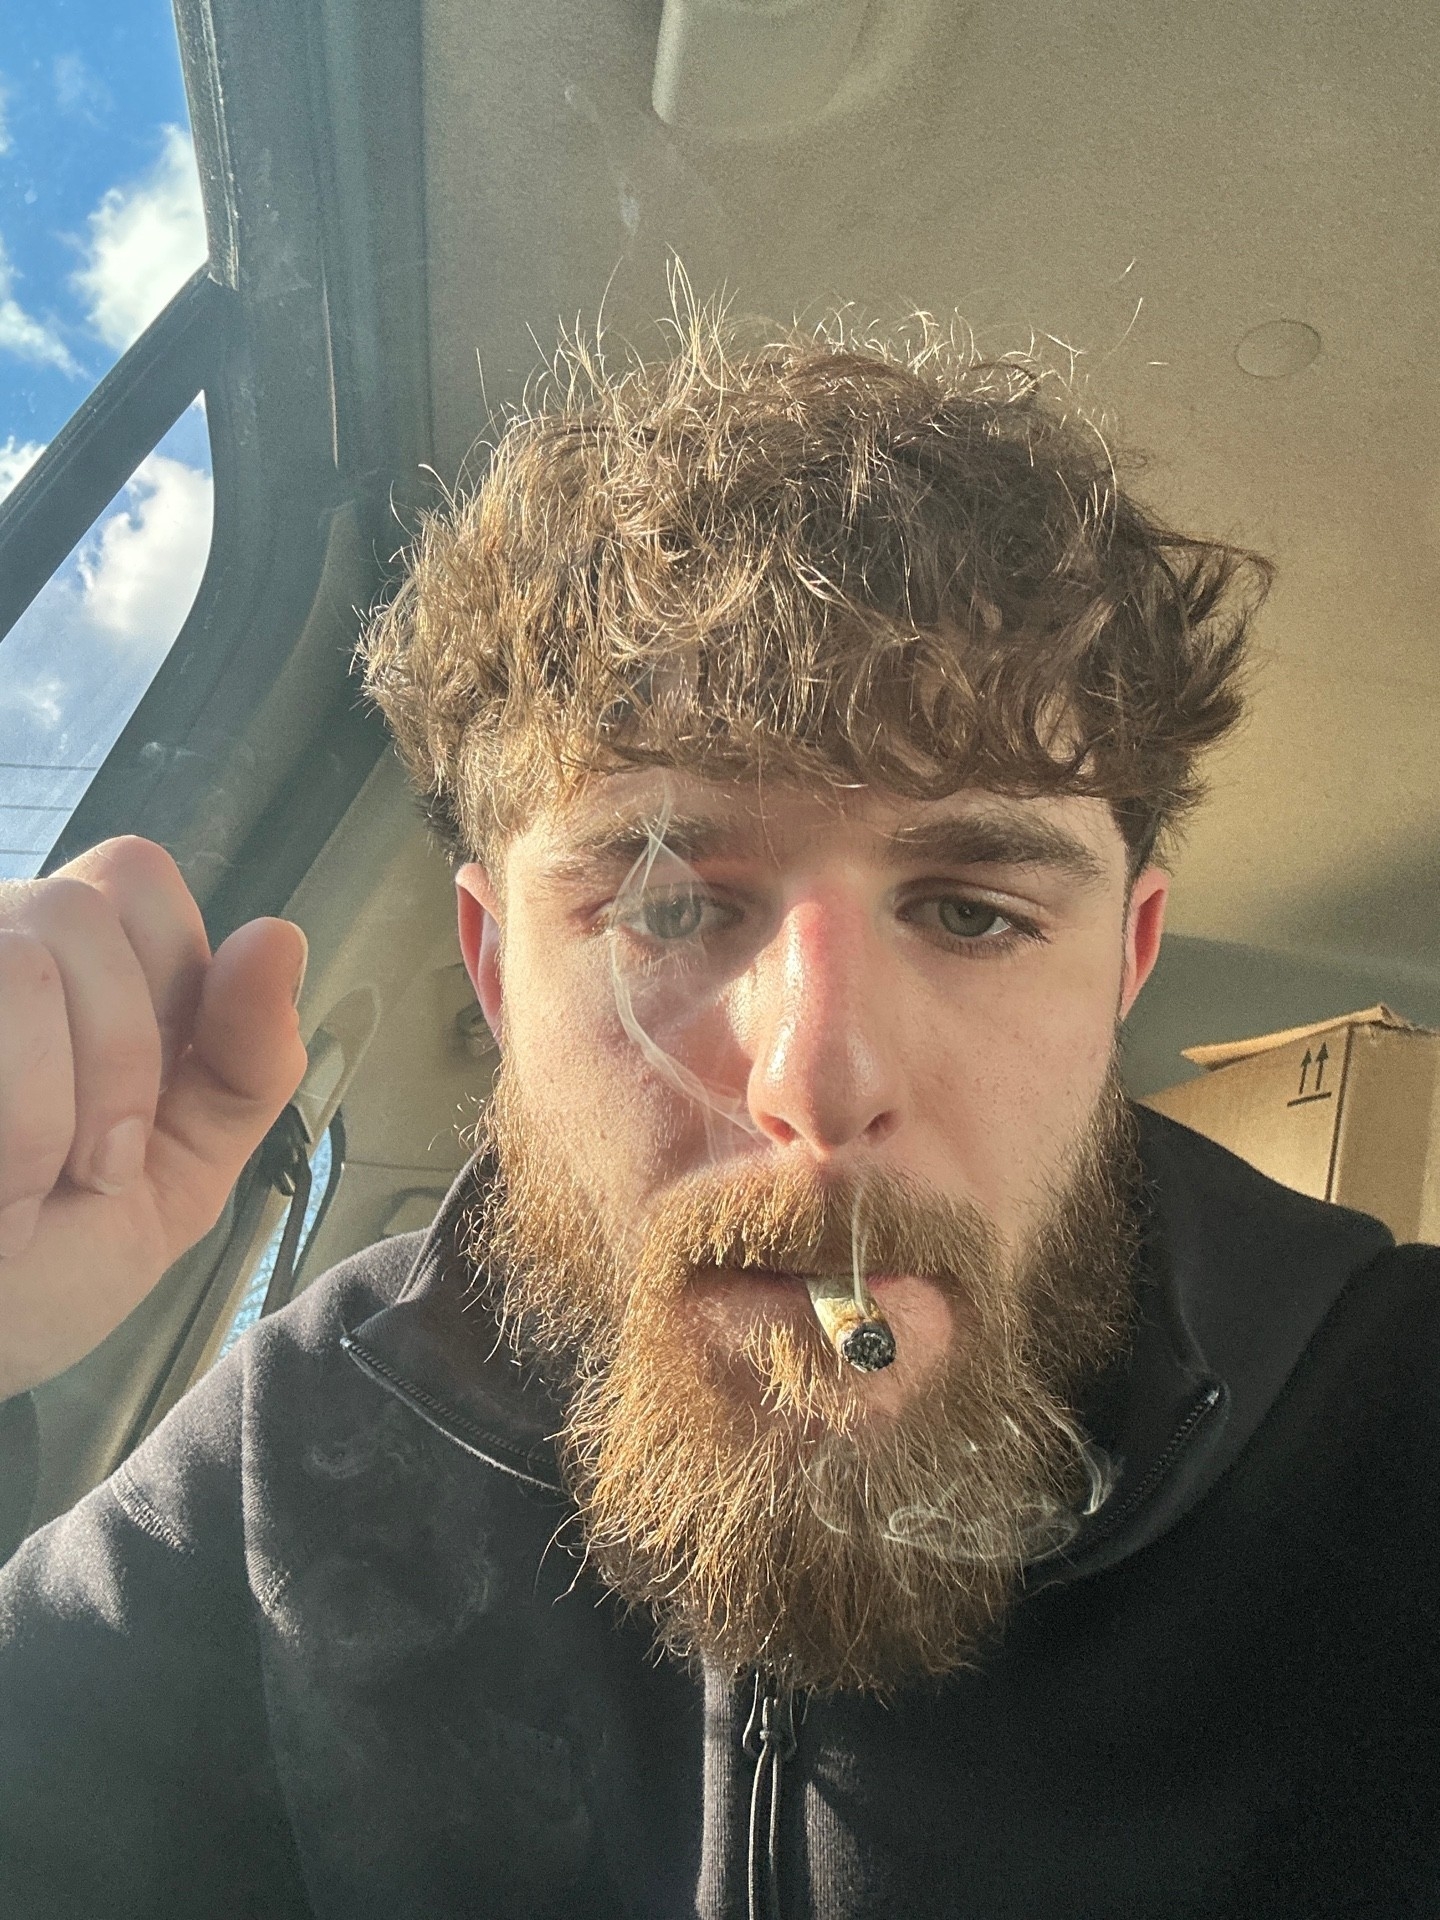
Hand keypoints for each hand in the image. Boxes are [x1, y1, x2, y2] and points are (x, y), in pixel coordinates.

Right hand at [0, 837, 308, 1398]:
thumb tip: (280, 936)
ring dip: (46, 1113)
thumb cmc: (38, 1273)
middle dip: (115, 1064)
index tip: (147, 1100)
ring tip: (22, 1193)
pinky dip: (11, 1138)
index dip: (165, 983)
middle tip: (91, 1172)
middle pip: (79, 911)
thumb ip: (245, 1064)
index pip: (134, 876)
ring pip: (22, 964)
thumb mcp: (175, 1178)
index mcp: (64, 971)